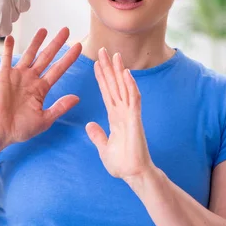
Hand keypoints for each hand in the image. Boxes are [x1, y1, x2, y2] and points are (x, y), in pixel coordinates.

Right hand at [0, 27, 81, 148]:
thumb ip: (60, 107)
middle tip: (66, 30)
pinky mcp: (3, 76)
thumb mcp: (44, 119)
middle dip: (56, 44)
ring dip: (36, 42)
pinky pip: (6, 59)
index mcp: (41, 89)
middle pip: (46, 57)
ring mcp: (17, 76)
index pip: (58, 69)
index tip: (78, 47)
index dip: (68, 58)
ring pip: (29, 54)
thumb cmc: (21, 129)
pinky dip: (9, 48)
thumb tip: (77, 98)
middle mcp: (31, 79)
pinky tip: (12, 38)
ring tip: (44, 29)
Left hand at [86, 48, 155, 183]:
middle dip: (108, 68)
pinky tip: (126, 73)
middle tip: (103, 50)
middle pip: (114, 85)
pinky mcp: (135, 120)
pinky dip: (130, 86)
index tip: (96, 63)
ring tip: (115, 54)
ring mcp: (130, 114)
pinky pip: (133, 99)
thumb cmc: (122, 163)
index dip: (101, 78)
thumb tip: (90, 125)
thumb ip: (98, 135)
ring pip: (124, 87)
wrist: (134, 174)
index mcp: (114, 117)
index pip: (106, 92)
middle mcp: (122, 112)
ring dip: (119, 71)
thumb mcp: (104, 147)